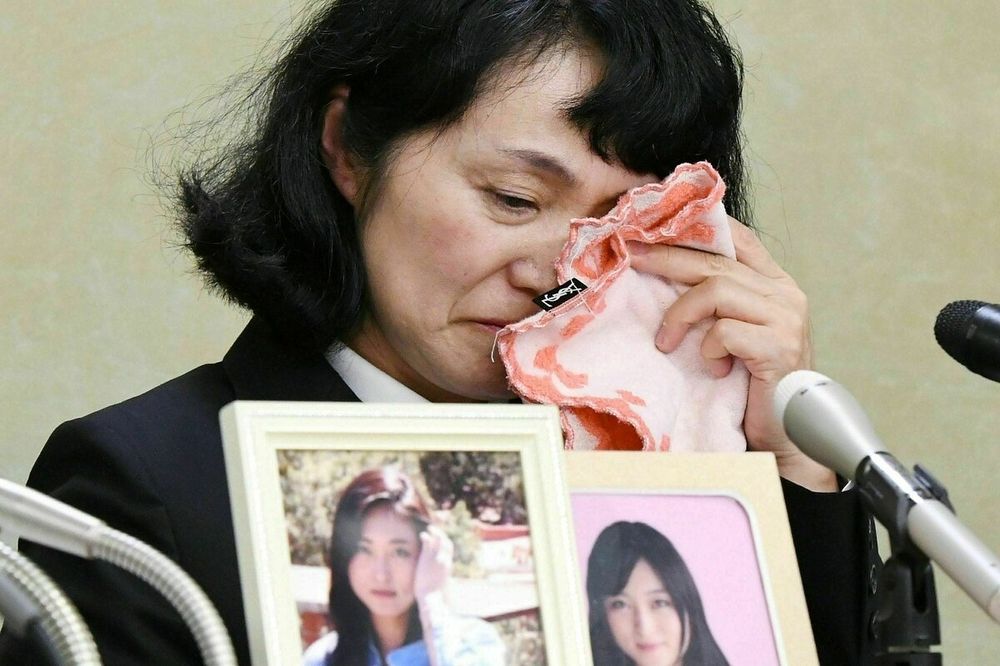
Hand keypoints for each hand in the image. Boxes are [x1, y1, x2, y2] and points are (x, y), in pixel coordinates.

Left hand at [413, 525, 453, 600]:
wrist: (431, 598)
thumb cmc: (435, 596)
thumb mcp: (442, 587)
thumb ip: (443, 582)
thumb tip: (445, 586)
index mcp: (448, 566)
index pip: (449, 550)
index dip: (445, 543)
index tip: (440, 539)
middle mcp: (444, 560)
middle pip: (447, 543)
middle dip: (442, 535)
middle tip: (436, 530)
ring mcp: (437, 558)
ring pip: (439, 540)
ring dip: (435, 532)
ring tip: (430, 527)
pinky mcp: (428, 558)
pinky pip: (428, 543)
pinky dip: (426, 537)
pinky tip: (422, 534)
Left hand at [629, 218, 836, 490]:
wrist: (785, 436)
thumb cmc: (751, 386)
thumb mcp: (730, 334)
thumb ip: (714, 301)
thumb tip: (659, 269)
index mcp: (775, 284)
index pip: (740, 238)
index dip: (698, 227)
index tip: (655, 227)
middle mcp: (785, 294)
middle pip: (716, 260)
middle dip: (666, 257)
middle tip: (631, 257)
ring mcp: (786, 319)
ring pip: (717, 289)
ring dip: (680, 314)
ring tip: (665, 342)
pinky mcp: (780, 347)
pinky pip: (725, 330)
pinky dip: (708, 348)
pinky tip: (712, 367)